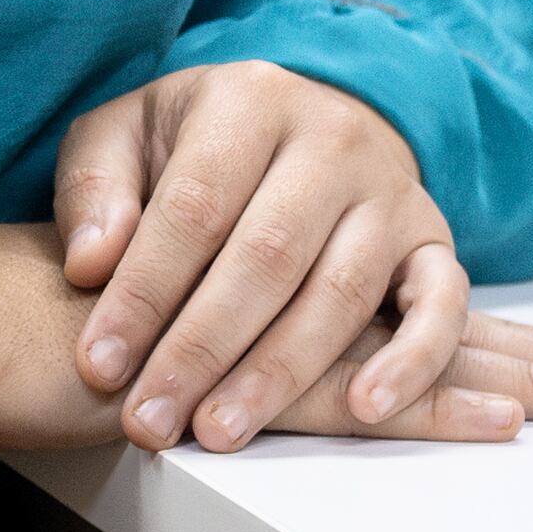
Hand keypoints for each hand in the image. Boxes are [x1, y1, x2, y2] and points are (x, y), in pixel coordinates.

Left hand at [52, 60, 532, 451]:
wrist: (305, 119)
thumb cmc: (198, 145)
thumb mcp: (125, 136)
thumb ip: (96, 190)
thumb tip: (90, 263)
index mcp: (248, 100)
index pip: (193, 207)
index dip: (143, 292)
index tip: (99, 366)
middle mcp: (332, 139)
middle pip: (265, 256)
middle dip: (200, 349)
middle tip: (148, 421)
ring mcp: (391, 192)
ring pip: (339, 292)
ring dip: (277, 374)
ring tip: (217, 431)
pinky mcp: (434, 241)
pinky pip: (442, 305)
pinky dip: (410, 361)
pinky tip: (364, 409)